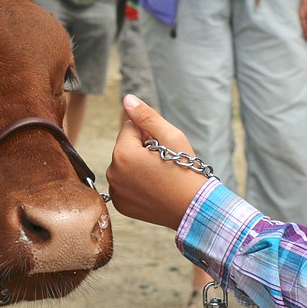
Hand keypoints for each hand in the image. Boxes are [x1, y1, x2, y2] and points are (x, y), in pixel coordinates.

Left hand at [106, 94, 207, 229]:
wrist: (194, 208)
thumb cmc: (185, 170)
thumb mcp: (171, 136)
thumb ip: (146, 116)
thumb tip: (127, 99)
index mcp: (122, 153)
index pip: (130, 128)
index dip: (149, 134)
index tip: (164, 149)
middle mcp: (113, 173)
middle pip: (125, 147)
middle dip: (141, 149)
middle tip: (163, 163)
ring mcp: (115, 191)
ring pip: (124, 165)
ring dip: (137, 166)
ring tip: (159, 177)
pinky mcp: (120, 204)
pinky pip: (124, 184)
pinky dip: (135, 183)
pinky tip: (153, 189)